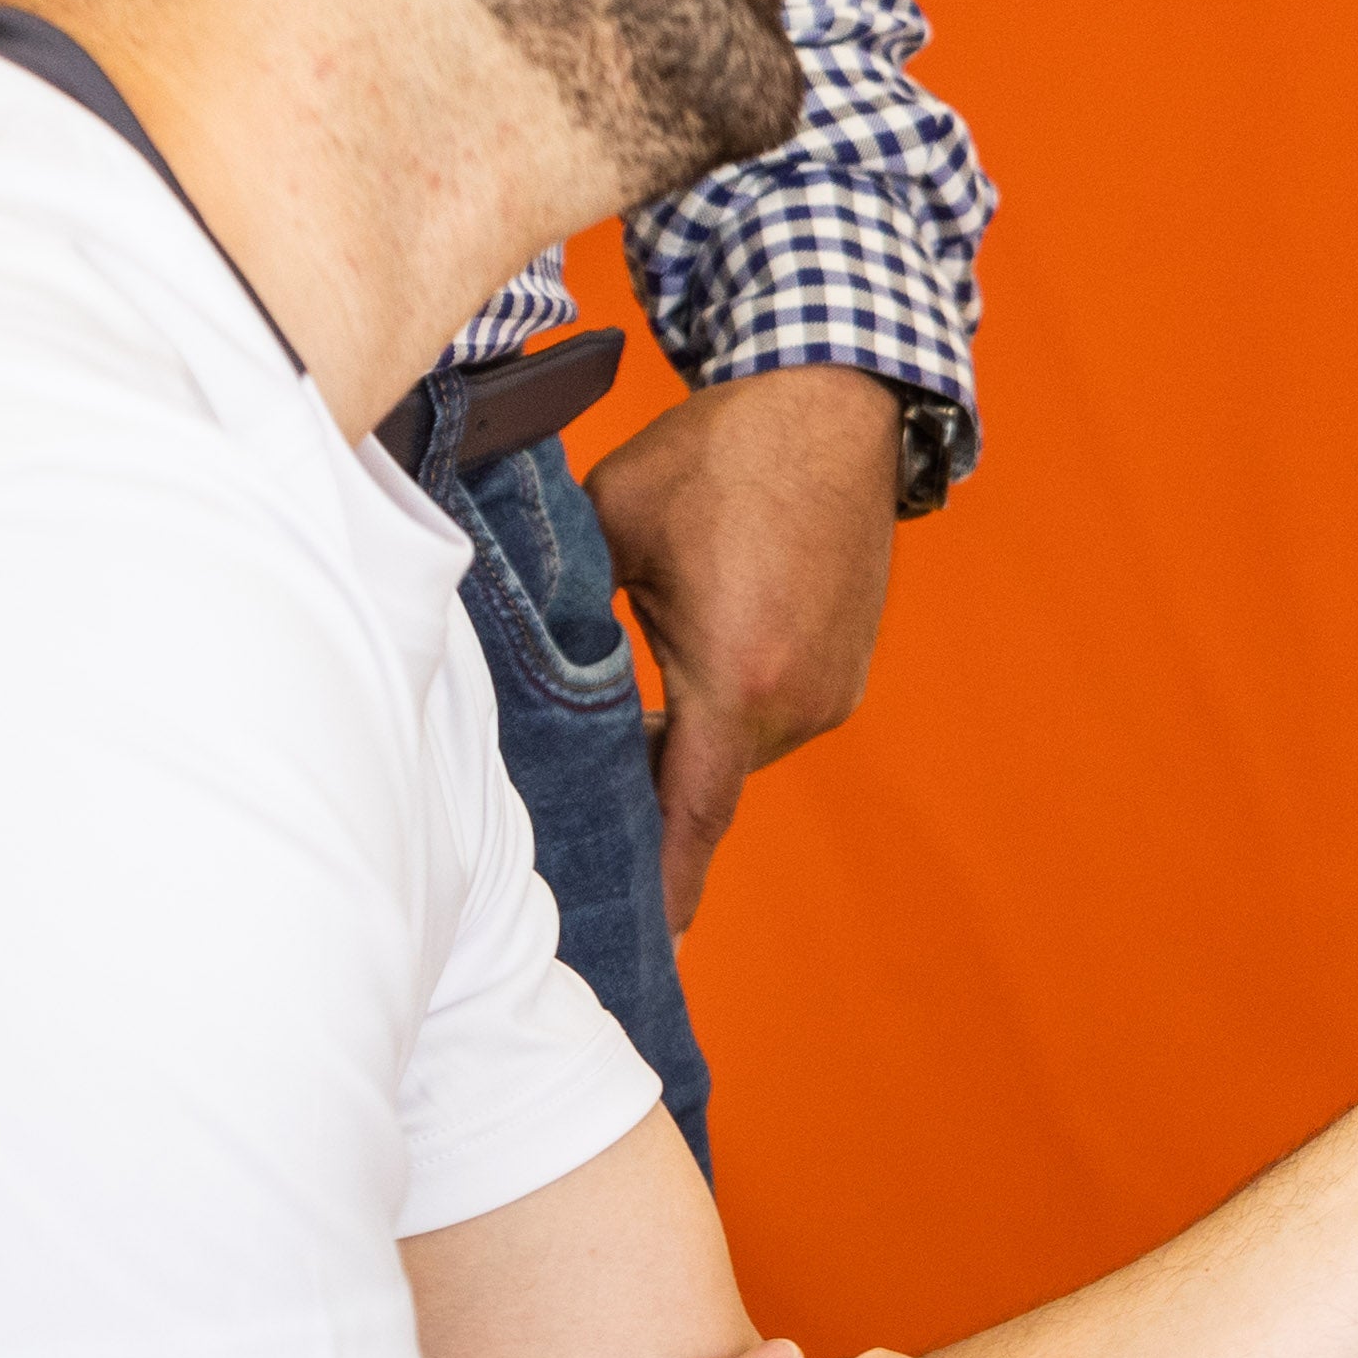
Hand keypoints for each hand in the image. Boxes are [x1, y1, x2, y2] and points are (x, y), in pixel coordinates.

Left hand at [585, 365, 906, 932]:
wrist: (834, 404)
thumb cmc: (718, 457)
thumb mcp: (613, 524)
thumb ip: (564, 606)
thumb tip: (510, 653)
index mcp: (736, 676)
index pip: (690, 814)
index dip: (664, 886)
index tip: (649, 952)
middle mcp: (797, 699)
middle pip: (705, 783)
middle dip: (647, 790)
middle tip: (581, 802)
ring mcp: (832, 689)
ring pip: (738, 751)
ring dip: (688, 741)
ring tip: (635, 706)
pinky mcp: (846, 670)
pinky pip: (772, 718)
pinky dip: (728, 712)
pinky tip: (694, 665)